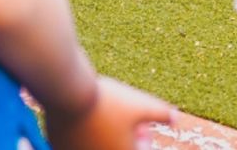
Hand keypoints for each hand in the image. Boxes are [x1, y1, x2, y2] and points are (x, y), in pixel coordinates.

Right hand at [46, 76, 176, 149]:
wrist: (69, 93)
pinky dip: (85, 134)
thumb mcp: (139, 103)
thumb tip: (176, 117)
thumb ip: (160, 113)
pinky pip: (77, 143)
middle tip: (130, 123)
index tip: (143, 131)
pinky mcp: (59, 147)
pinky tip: (88, 115)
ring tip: (109, 117)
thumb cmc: (108, 100)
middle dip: (126, 140)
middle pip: (115, 149)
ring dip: (105, 137)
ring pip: (95, 146)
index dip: (141, 144)